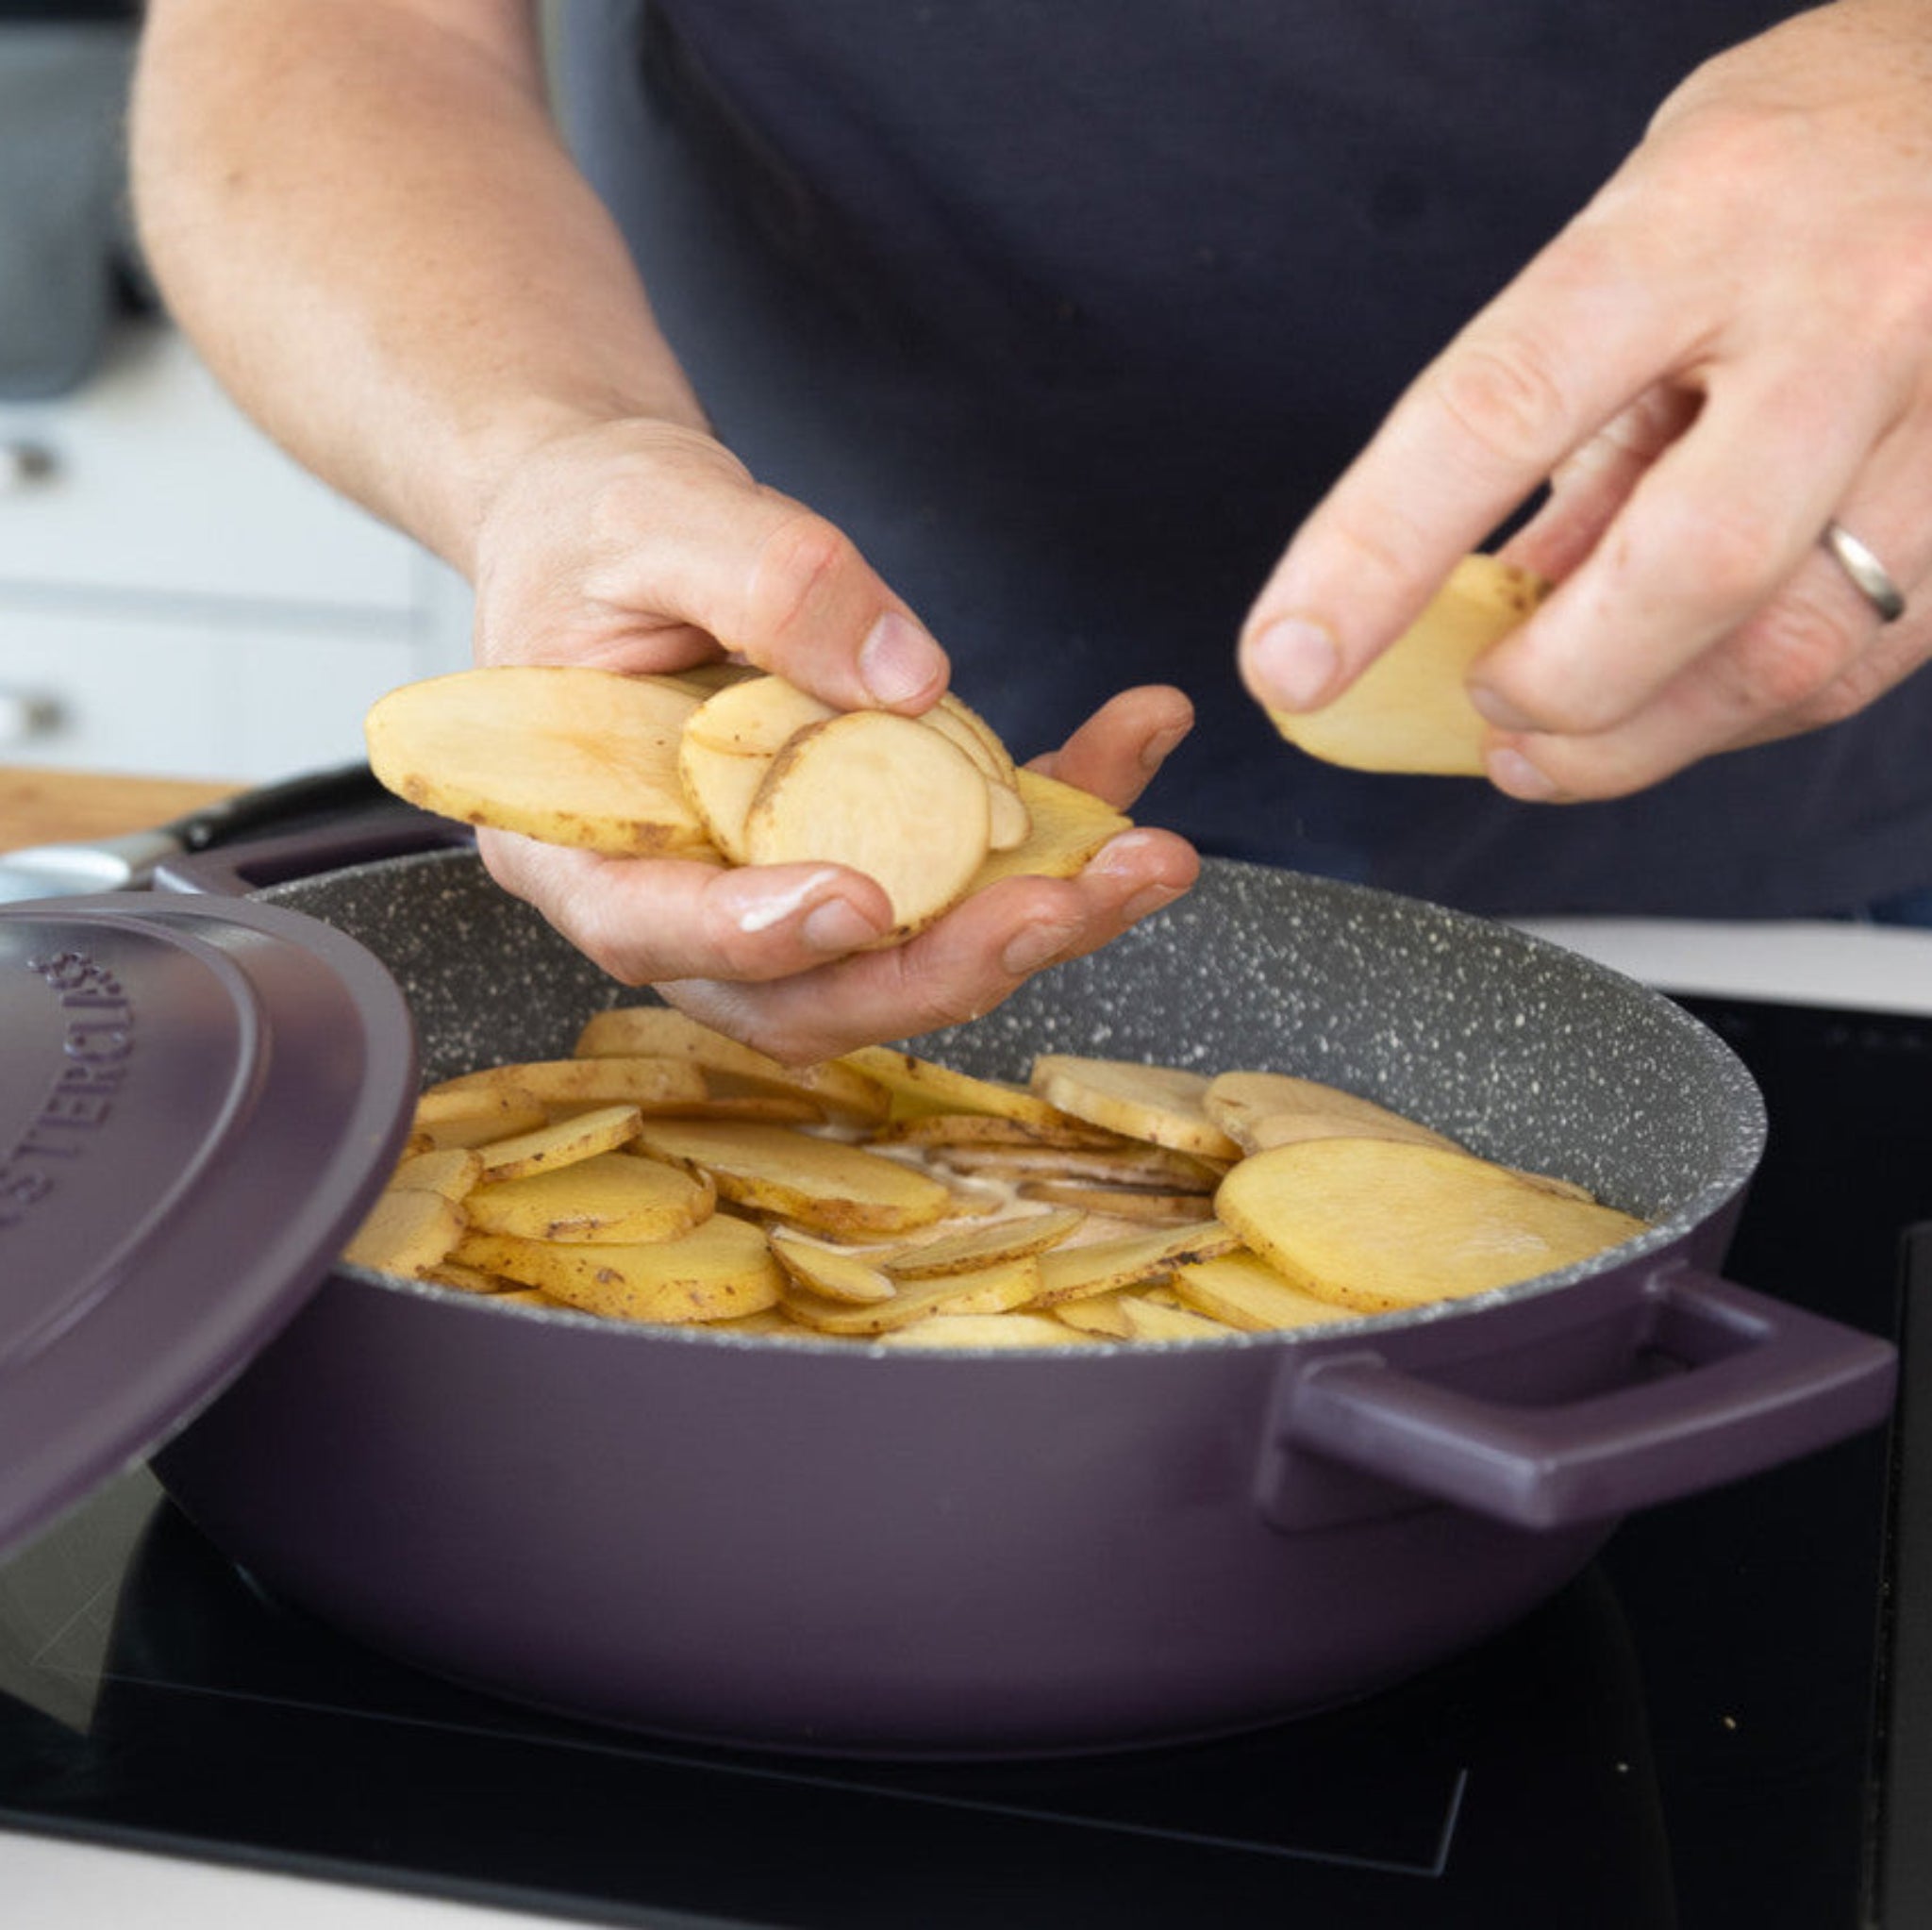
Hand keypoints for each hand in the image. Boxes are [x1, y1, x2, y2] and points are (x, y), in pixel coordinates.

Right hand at [469, 416, 1198, 1058]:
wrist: (618, 536)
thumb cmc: (593, 530)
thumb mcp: (652, 517)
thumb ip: (765, 583)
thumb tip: (911, 679)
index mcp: (579, 844)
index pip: (655, 928)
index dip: (758, 936)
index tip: (858, 902)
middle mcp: (681, 901)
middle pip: (813, 989)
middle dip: (949, 962)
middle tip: (1069, 902)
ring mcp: (779, 894)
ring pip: (908, 960)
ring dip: (1035, 921)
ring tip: (1149, 856)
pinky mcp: (863, 854)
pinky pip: (964, 871)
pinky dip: (1057, 823)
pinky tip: (1133, 744)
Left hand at [1239, 1, 1931, 801]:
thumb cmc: (1781, 177)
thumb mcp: (1632, 247)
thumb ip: (1552, 431)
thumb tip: (1453, 613)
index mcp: (1703, 220)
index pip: (1503, 406)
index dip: (1375, 555)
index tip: (1289, 661)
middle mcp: (1849, 309)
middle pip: (1690, 568)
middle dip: (1553, 686)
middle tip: (1483, 700)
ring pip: (1792, 653)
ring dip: (1635, 739)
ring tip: (1540, 744)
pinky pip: (1856, 672)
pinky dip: (1727, 719)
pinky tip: (1662, 709)